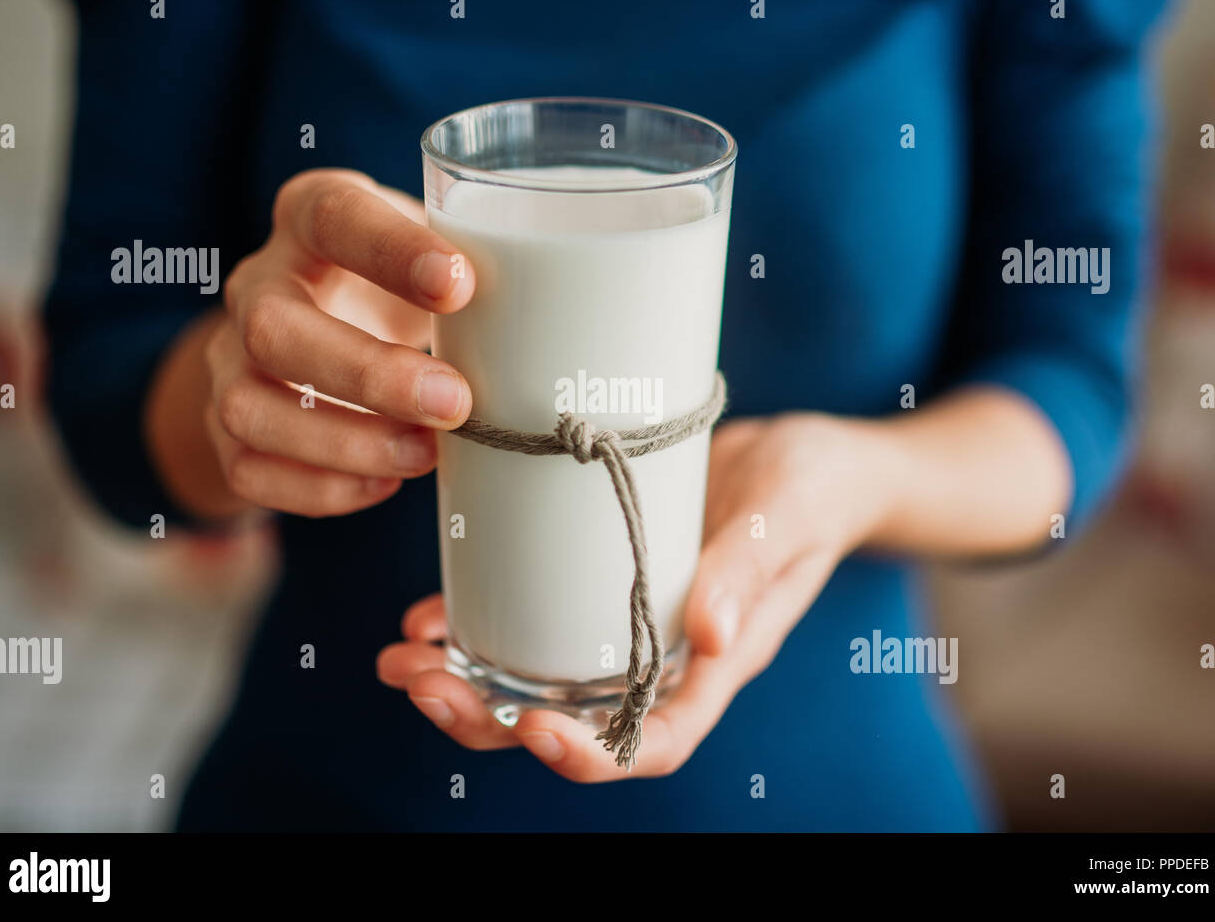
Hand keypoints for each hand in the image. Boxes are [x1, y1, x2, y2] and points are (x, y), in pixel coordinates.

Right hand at [199, 168, 474, 517]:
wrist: (312, 334)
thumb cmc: (396, 289)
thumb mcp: (429, 260)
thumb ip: (478, 277)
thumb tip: (573, 328)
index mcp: (310, 218)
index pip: (333, 216)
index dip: (390, 250)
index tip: (459, 285)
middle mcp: (257, 285)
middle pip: (276, 327)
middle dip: (369, 374)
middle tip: (454, 402)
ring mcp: (229, 359)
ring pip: (252, 408)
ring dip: (346, 442)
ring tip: (426, 455)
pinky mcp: (224, 425)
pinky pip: (249, 469)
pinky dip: (320, 487)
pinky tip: (385, 483)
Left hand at [376, 412, 901, 780]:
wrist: (806, 460)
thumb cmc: (814, 489)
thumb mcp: (789, 516)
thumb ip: (750, 569)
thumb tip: (705, 635)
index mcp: (715, 663)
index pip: (653, 740)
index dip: (590, 755)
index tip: (529, 730)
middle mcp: (663, 659)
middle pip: (572, 722)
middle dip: (489, 720)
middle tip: (419, 685)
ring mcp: (627, 626)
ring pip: (538, 680)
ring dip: (465, 682)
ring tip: (400, 659)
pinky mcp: (601, 582)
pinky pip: (534, 621)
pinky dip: (476, 627)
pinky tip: (429, 614)